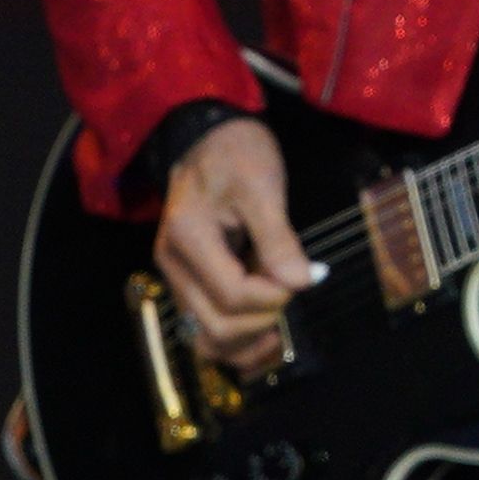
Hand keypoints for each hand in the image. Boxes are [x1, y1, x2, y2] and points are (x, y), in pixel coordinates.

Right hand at [153, 113, 310, 376]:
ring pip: (207, 338)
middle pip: (217, 326)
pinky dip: (236, 339)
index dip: (273, 296)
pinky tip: (266, 332)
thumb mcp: (263, 188)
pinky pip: (207, 328)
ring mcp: (178, 278)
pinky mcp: (190, 283)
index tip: (304, 275)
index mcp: (188, 240)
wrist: (208, 138)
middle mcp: (173, 266)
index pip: (232, 294)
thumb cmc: (237, 154)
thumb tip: (301, 282)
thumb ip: (279, 238)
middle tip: (293, 292)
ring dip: (248, 341)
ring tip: (282, 325)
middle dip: (263, 319)